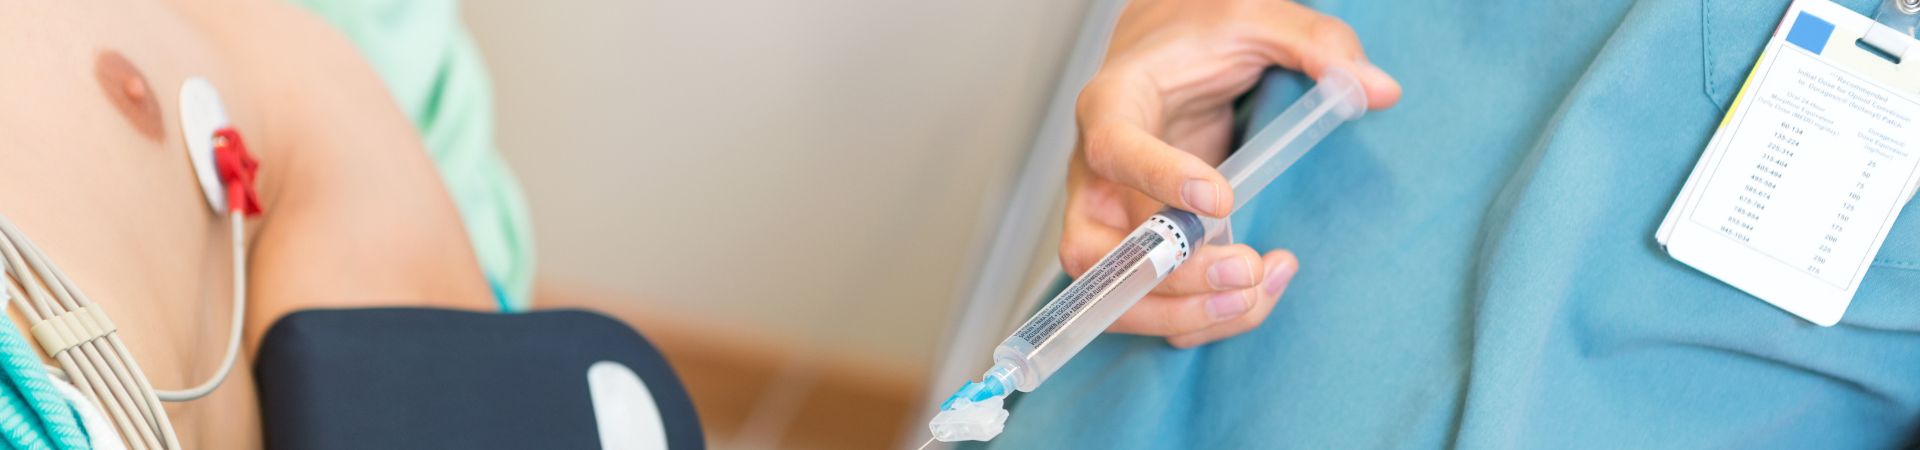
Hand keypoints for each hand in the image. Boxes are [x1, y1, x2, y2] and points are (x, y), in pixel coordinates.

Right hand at [1064, 0, 1398, 347]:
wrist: (1167, 55)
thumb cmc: (1200, 37)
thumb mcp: (1257, 19)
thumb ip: (1315, 44)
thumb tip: (1376, 90)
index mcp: (1112, 103)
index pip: (1114, 147)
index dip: (1159, 179)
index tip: (1222, 199)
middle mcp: (1095, 172)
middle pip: (1096, 251)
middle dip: (1171, 277)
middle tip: (1245, 267)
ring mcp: (1108, 220)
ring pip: (1117, 295)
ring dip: (1187, 311)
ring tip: (1262, 284)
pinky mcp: (1136, 251)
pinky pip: (1153, 305)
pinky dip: (1204, 316)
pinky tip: (1262, 287)